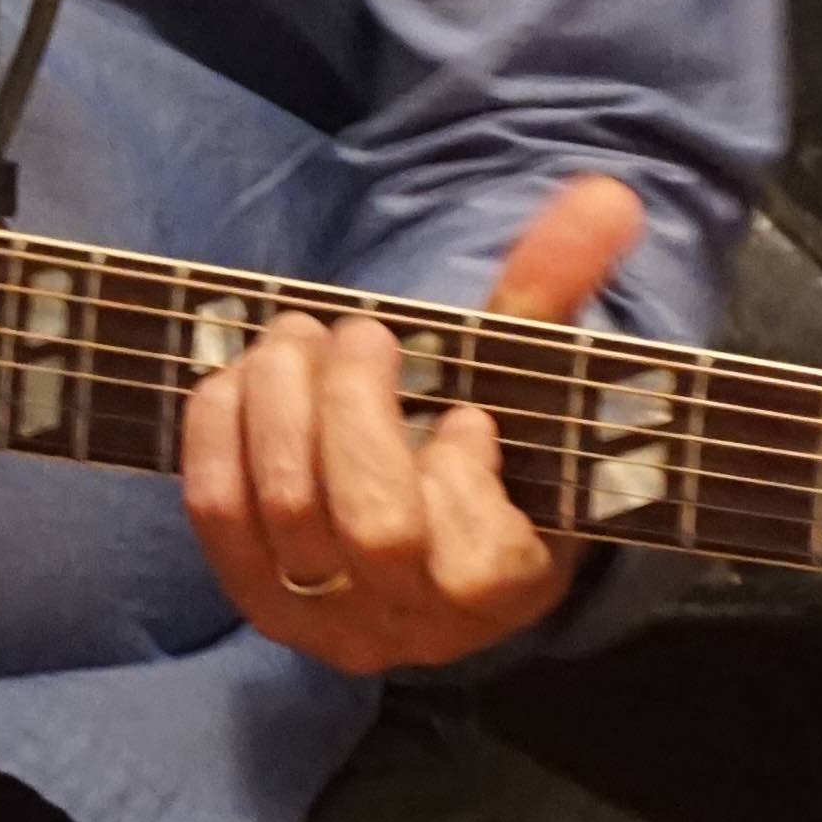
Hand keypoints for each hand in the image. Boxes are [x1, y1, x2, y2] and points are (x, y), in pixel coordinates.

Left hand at [183, 173, 643, 673]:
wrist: (415, 532)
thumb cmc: (487, 451)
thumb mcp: (530, 382)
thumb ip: (558, 290)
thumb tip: (606, 196)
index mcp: (501, 589)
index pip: (474, 556)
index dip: (459, 470)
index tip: (466, 415)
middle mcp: (409, 625)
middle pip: (371, 525)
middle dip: (355, 406)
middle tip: (358, 333)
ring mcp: (324, 619)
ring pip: (285, 510)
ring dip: (280, 400)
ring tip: (296, 337)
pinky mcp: (252, 596)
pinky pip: (215, 512)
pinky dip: (219, 428)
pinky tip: (240, 376)